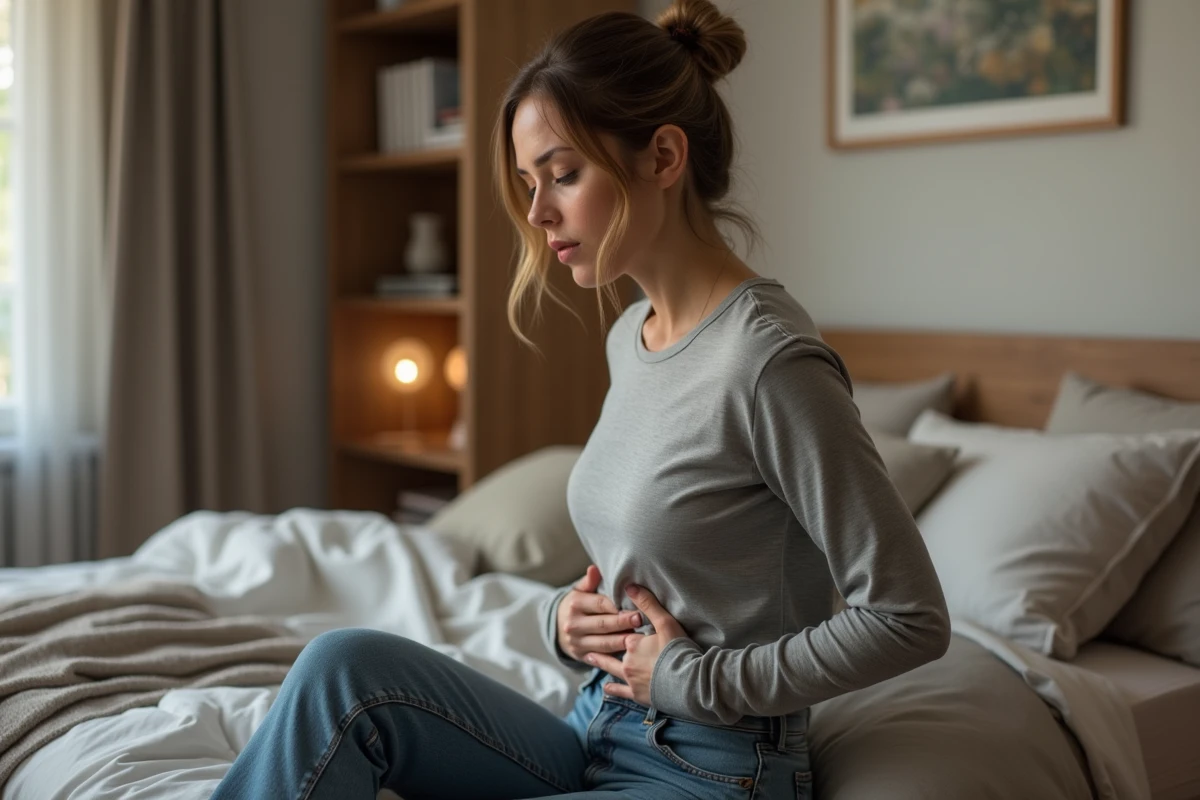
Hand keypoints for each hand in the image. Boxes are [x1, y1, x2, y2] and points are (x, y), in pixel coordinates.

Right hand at [556, 566, 642, 663]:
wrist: (558, 627)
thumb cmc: (577, 605)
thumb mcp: (579, 591)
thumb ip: (589, 581)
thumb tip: (594, 568)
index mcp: (575, 604)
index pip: (600, 604)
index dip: (618, 605)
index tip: (635, 605)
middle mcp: (573, 624)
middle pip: (603, 624)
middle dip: (623, 623)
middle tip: (640, 620)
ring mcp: (576, 642)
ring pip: (604, 643)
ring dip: (622, 641)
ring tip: (639, 637)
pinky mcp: (581, 656)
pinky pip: (601, 657)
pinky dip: (616, 655)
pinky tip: (629, 653)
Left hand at [586, 584, 686, 706]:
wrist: (687, 684)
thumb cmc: (678, 651)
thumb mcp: (665, 622)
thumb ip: (648, 604)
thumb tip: (630, 587)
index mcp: (632, 643)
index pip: (623, 633)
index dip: (622, 629)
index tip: (617, 624)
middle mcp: (627, 661)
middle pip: (614, 651)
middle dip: (605, 646)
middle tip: (591, 642)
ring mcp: (631, 680)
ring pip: (612, 670)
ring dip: (602, 663)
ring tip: (591, 658)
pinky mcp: (637, 695)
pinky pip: (621, 691)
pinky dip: (613, 689)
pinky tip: (606, 688)